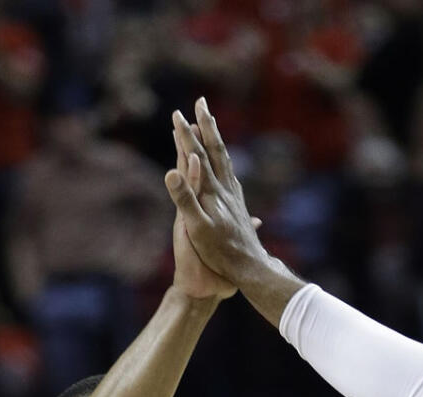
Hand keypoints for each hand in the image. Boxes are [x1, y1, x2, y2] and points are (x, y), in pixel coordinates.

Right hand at [166, 98, 269, 285]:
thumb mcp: (196, 228)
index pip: (197, 156)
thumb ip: (185, 198)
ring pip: (225, 159)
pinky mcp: (239, 205)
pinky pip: (230, 173)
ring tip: (211, 124)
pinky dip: (224, 159)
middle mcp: (225, 189)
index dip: (186, 135)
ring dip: (215, 139)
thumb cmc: (220, 252)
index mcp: (212, 192)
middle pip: (216, 149)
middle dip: (206, 125)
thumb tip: (172, 170)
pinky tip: (225, 163)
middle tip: (201, 102)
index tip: (178, 114)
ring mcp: (234, 196)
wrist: (250, 267)